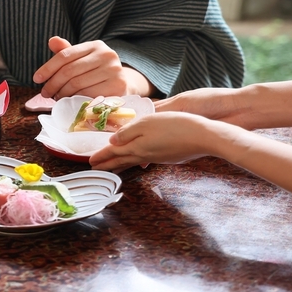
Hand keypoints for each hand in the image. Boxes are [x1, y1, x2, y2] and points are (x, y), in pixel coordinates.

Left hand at [33, 36, 151, 98]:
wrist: (124, 86)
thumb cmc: (97, 73)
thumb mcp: (83, 60)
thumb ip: (67, 51)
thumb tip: (52, 41)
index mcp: (96, 45)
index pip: (66, 55)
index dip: (48, 67)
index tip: (36, 79)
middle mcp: (107, 55)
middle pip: (69, 71)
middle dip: (53, 83)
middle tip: (45, 93)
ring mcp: (114, 71)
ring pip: (76, 84)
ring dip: (62, 94)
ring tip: (57, 97)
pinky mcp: (118, 87)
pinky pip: (88, 95)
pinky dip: (75, 100)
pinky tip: (70, 102)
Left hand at [89, 112, 222, 170]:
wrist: (202, 137)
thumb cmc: (176, 125)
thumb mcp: (147, 122)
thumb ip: (128, 132)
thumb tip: (112, 142)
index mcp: (136, 146)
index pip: (113, 153)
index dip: (101, 156)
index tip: (89, 162)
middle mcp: (144, 154)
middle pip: (121, 161)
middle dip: (107, 165)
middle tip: (94, 169)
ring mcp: (156, 157)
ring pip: (132, 161)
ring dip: (119, 165)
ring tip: (111, 169)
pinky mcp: (166, 157)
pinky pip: (143, 160)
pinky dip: (133, 162)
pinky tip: (136, 160)